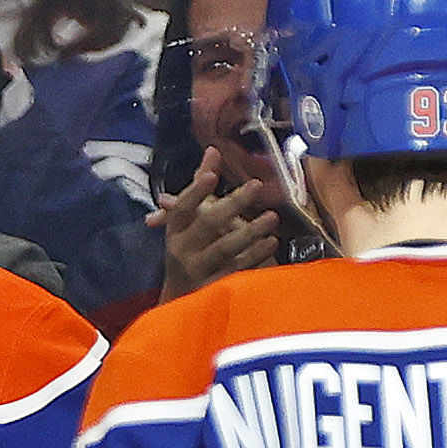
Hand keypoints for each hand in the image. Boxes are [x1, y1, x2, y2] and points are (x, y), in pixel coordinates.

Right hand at [152, 147, 279, 300]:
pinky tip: (271, 243)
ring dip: (250, 231)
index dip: (196, 191)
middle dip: (232, 204)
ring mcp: (197, 270)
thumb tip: (213, 150)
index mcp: (174, 230)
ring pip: (224, 248)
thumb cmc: (188, 248)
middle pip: (207, 224)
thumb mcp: (187, 220)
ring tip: (272, 217)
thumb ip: (199, 185)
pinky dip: (255, 255)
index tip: (211, 175)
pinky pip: (237, 269)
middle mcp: (182, 249)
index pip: (182, 208)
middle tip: (256, 185)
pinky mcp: (213, 287)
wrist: (180, 297)